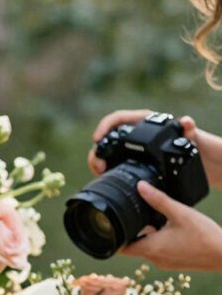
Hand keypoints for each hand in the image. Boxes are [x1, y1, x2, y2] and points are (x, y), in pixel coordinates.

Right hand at [89, 109, 221, 190]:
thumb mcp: (191, 135)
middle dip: (98, 149)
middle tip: (98, 164)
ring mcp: (131, 146)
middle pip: (108, 137)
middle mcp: (134, 132)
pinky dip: (107, 168)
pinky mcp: (130, 159)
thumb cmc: (193, 142)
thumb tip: (186, 121)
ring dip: (98, 160)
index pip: (118, 119)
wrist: (196, 157)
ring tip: (99, 171)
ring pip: (108, 151)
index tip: (98, 137)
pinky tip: (105, 176)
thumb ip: (189, 129)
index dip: (105, 125)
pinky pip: (114, 162)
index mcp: (143, 121)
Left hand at [119, 181, 221, 270]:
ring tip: (151, 218)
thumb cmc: (204, 236)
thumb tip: (141, 187)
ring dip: (146, 235)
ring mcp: (165, 263)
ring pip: (147, 248)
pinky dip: (158, 240)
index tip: (110, 226)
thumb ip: (159, 199)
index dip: (114, 238)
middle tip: (131, 215)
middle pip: (133, 246)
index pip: (122, 248)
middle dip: (131, 232)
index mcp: (152, 248)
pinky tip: (168, 228)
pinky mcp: (174, 262)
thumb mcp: (180, 212)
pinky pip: (159, 251)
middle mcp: (155, 259)